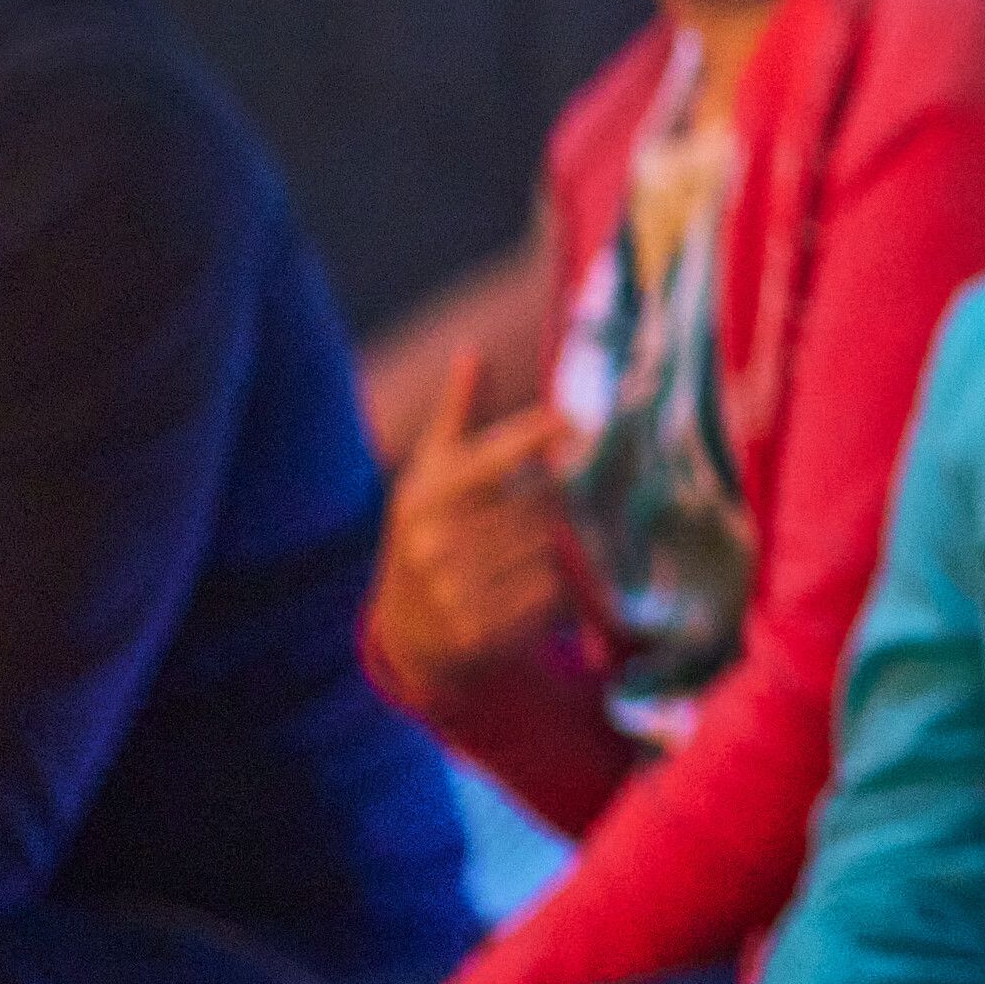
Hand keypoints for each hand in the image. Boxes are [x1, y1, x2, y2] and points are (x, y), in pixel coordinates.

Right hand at [366, 356, 579, 710]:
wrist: (408, 630)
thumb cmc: (430, 531)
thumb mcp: (433, 474)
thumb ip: (459, 415)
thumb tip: (473, 352)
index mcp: (427, 495)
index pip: (493, 457)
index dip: (537, 436)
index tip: (576, 421)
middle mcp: (434, 542)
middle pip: (539, 504)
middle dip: (556, 501)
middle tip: (554, 504)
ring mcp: (453, 589)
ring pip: (549, 548)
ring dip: (559, 545)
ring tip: (534, 549)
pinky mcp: (479, 631)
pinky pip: (551, 594)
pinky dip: (557, 587)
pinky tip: (535, 586)